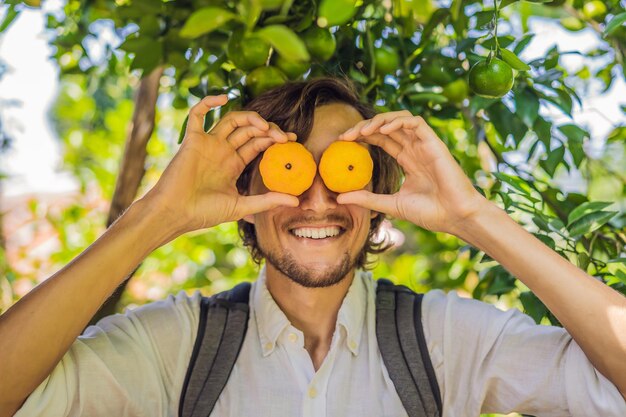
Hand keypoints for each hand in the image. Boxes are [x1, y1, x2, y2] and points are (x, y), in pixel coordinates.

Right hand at [143, 95, 298, 233]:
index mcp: (234, 164)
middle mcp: (222, 150)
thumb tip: (296, 201)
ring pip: (231, 119)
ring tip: (264, 126)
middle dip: (268, 129)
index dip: (275, 138)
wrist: (176, 214)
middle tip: (284, 137)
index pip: (258, 143)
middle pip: (249, 129)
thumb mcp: (241, 206)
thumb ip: (267, 201)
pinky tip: (222, 98)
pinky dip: (207, 102)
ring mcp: (208, 144)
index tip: (293, 140)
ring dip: (249, 117)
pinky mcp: (192, 140)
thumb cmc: (204, 213)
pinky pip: (197, 114)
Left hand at [337, 111, 487, 233]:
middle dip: (364, 126)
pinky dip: (397, 121)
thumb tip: (340, 197)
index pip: (382, 139)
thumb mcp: (391, 204)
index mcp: (407, 160)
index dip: (362, 136)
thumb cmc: (430, 213)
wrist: (455, 217)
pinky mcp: (434, 143)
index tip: (342, 142)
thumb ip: (368, 198)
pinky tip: (382, 129)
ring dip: (378, 120)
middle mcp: (415, 149)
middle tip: (345, 136)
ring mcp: (425, 144)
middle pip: (387, 126)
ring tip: (362, 131)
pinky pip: (415, 122)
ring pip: (399, 119)